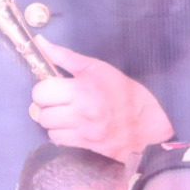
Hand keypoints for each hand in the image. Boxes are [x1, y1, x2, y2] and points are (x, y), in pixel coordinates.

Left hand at [30, 41, 173, 164]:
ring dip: (53, 122)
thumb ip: (65, 57)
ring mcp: (84, 132)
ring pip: (48, 129)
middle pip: (41, 113)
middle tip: (58, 102)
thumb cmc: (124, 92)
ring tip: (66, 115)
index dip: (43, 89)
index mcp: (82, 90)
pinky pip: (59, 142)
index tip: (53, 88)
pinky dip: (61, 134)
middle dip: (47, 106)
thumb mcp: (97, 68)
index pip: (41, 92)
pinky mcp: (87, 147)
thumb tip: (41, 43)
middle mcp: (81, 113)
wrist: (148, 123)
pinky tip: (72, 127)